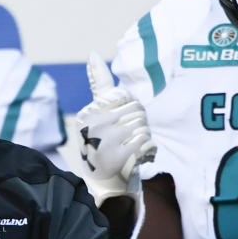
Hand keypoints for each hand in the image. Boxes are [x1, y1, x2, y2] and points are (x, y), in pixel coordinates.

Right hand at [75, 53, 154, 238]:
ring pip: (143, 126)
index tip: (119, 123)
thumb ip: (98, 83)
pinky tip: (138, 159)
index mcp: (89, 113)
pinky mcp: (119, 156)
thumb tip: (93, 53)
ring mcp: (105, 140)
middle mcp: (94, 125)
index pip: (122, 95)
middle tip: (127, 140)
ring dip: (144, 138)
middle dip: (139, 124)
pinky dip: (149, 151)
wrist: (102, 185)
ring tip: (131, 150)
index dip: (129, 109)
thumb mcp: (97, 113)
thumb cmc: (103, 144)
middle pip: (137, 110)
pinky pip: (147, 142)